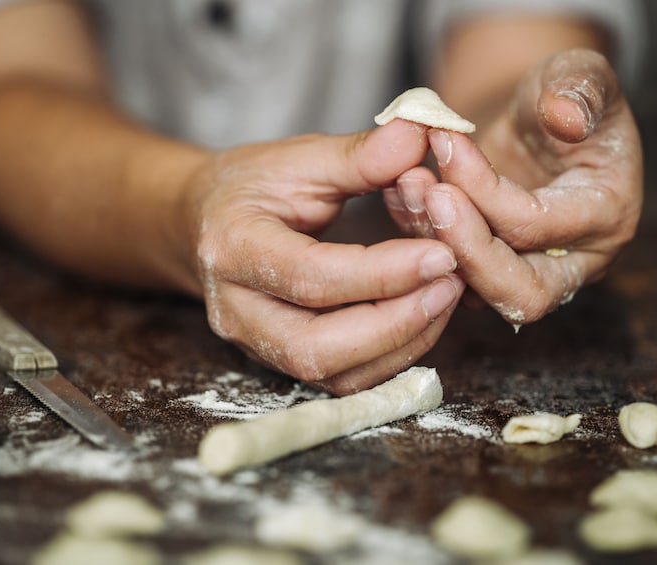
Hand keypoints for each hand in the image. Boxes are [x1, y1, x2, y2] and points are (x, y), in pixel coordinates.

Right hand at [185, 120, 464, 394]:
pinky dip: (391, 355)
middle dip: (394, 323)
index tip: (442, 253)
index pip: (310, 276)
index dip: (382, 272)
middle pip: (315, 346)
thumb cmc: (252, 187)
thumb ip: (359, 154)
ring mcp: (255, 344)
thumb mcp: (298, 158)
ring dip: (401, 343)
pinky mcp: (281, 361)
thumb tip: (421, 134)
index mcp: (233, 247)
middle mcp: (236, 309)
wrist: (206, 225)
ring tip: (445, 296)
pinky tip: (423, 317)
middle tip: (450, 284)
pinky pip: (342, 379)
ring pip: (333, 374)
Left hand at [385, 48, 642, 327]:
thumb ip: (581, 86)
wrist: (534, 119)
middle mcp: (575, 260)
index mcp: (608, 215)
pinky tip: (399, 191)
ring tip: (407, 182)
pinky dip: (418, 236)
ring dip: (434, 242)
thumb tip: (567, 113)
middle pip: (521, 293)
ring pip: (477, 291)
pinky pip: (449, 273)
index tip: (444, 142)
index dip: (485, 189)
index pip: (539, 225)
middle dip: (466, 248)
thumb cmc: (561, 95)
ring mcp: (529, 272)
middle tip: (429, 194)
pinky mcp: (488, 272)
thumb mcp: (579, 73)